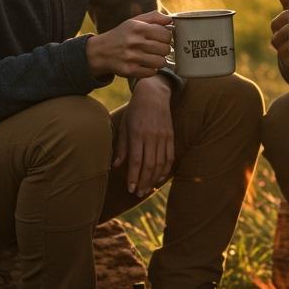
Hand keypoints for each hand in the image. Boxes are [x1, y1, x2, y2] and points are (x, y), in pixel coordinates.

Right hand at [88, 11, 172, 78]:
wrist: (100, 51)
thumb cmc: (123, 35)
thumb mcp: (135, 21)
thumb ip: (154, 17)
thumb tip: (171, 20)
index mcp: (138, 27)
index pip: (166, 35)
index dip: (166, 38)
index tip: (161, 39)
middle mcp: (134, 42)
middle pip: (165, 49)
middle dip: (163, 50)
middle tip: (156, 49)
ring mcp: (131, 57)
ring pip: (160, 62)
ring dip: (158, 61)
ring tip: (151, 57)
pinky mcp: (129, 70)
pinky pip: (151, 72)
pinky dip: (151, 70)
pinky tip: (144, 65)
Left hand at [113, 75, 174, 195]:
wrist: (153, 94)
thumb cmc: (135, 110)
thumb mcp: (124, 126)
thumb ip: (122, 146)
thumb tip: (117, 165)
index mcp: (138, 134)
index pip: (136, 161)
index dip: (134, 177)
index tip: (130, 189)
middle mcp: (151, 137)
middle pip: (149, 165)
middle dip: (143, 182)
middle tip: (138, 193)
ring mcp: (163, 137)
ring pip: (160, 164)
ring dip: (153, 179)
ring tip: (147, 189)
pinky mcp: (171, 136)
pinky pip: (170, 157)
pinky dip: (165, 170)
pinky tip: (159, 178)